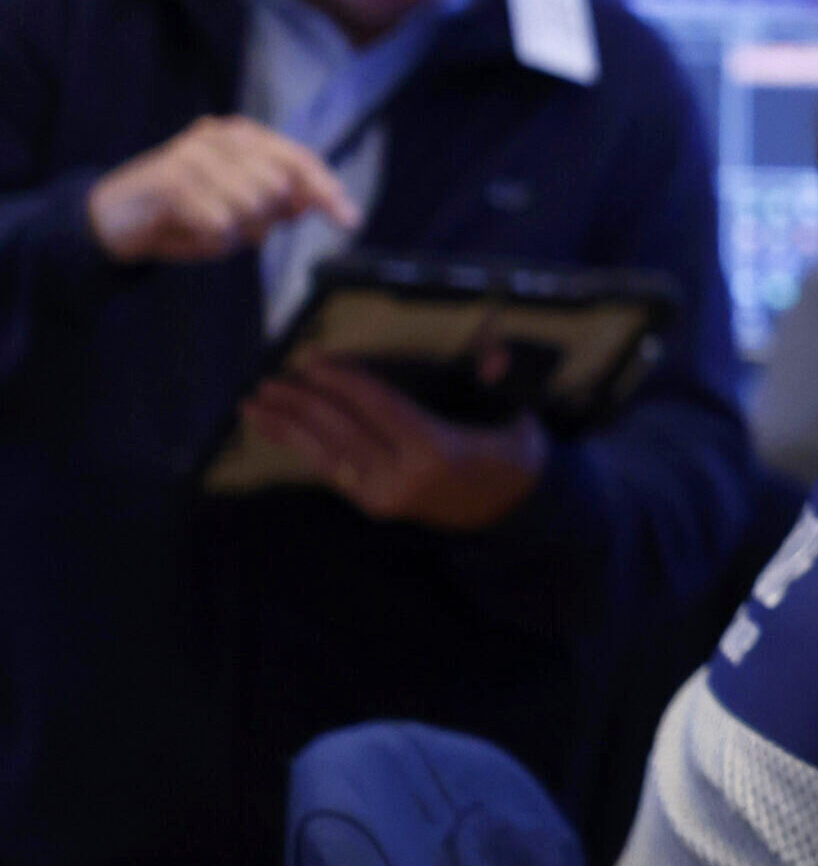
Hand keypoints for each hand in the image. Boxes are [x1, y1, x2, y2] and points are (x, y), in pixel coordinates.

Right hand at [87, 115, 358, 262]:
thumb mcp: (240, 210)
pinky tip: (188, 231)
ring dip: (235, 233)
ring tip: (207, 226)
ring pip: (251, 207)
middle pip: (279, 189)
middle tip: (231, 226)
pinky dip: (211, 239)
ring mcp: (196, 154)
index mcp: (244, 137)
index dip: (327, 190)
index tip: (350, 220)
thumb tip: (314, 204)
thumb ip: (278, 204)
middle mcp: (222, 136)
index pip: (300, 160)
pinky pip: (219, 223)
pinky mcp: (172, 179)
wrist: (115, 219)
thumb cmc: (186, 213)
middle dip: (263, 221)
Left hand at [241, 357, 545, 530]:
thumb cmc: (513, 454)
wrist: (514, 511)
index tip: (311, 359)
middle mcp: (404, 477)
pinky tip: (279, 431)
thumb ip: (501, 382)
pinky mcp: (375, 505)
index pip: (380, 408)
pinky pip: (332, 471)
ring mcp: (385, 496)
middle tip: (268, 380)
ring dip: (287, 429)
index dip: (344, 381)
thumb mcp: (517, 417)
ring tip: (253, 406)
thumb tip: (492, 354)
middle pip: (343, 431)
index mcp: (437, 451)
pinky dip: (302, 449)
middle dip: (302, 404)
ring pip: (328, 455)